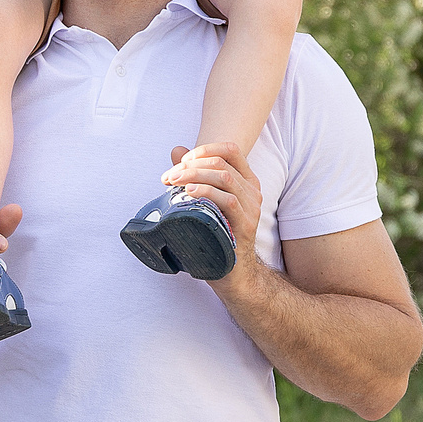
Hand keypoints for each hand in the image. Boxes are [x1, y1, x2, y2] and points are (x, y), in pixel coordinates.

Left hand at [163, 141, 263, 284]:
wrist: (233, 272)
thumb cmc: (217, 234)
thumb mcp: (205, 201)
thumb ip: (194, 175)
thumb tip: (176, 150)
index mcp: (246, 182)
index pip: (231, 150)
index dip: (205, 148)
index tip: (182, 160)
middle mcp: (252, 192)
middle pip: (221, 163)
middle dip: (190, 165)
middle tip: (169, 176)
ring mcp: (251, 208)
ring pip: (224, 177)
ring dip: (194, 175)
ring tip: (174, 182)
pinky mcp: (245, 225)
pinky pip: (227, 201)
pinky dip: (206, 192)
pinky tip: (189, 193)